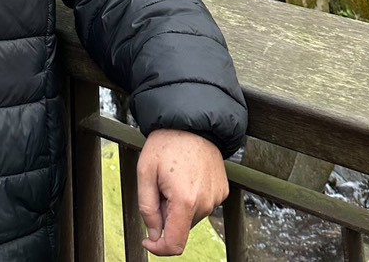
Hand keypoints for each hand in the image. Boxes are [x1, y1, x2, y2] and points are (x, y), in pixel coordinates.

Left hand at [137, 130, 227, 256]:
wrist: (191, 120)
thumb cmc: (166, 143)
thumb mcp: (145, 172)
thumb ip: (147, 208)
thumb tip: (154, 235)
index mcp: (185, 201)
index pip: (175, 244)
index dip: (159, 248)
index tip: (148, 240)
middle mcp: (206, 203)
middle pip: (181, 227)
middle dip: (167, 215)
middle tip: (160, 187)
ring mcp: (217, 197)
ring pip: (192, 216)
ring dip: (180, 206)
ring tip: (174, 178)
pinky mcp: (223, 190)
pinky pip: (203, 204)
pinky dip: (192, 197)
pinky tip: (187, 176)